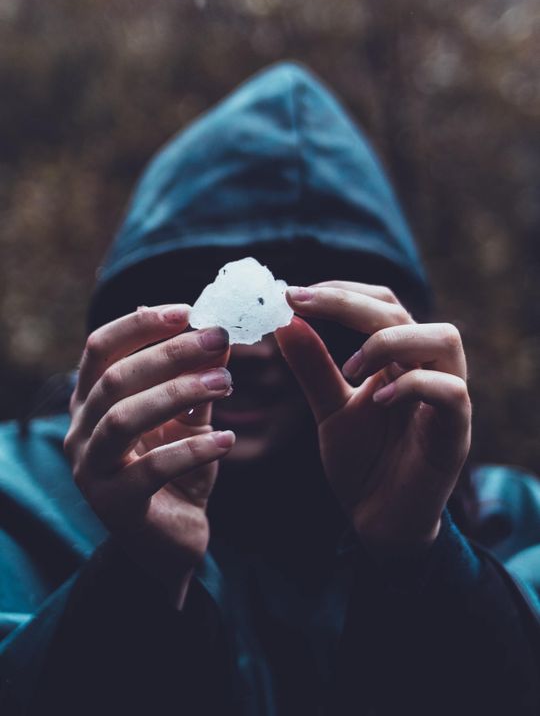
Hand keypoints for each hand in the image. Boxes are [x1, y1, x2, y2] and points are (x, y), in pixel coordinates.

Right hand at [64, 304, 233, 607]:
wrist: (172, 540)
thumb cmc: (177, 468)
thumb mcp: (189, 417)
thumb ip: (196, 380)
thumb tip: (218, 333)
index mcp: (92, 401)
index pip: (100, 348)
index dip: (140, 325)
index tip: (187, 310)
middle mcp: (81, 431)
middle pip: (116, 378)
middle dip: (170, 354)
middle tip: (218, 340)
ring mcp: (91, 469)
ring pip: (123, 418)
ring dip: (178, 393)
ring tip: (226, 383)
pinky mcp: (114, 505)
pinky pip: (150, 469)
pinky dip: (192, 450)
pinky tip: (227, 440)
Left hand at [274, 282, 470, 556]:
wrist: (378, 521)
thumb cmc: (363, 461)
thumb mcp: (330, 408)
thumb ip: (312, 367)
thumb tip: (284, 322)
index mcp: (399, 358)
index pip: (380, 303)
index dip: (340, 292)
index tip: (291, 293)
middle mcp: (427, 368)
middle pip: (403, 312)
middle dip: (350, 304)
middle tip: (303, 304)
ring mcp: (446, 398)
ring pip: (443, 339)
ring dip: (390, 340)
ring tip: (351, 366)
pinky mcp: (455, 432)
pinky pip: (450, 392)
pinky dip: (414, 386)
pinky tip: (377, 400)